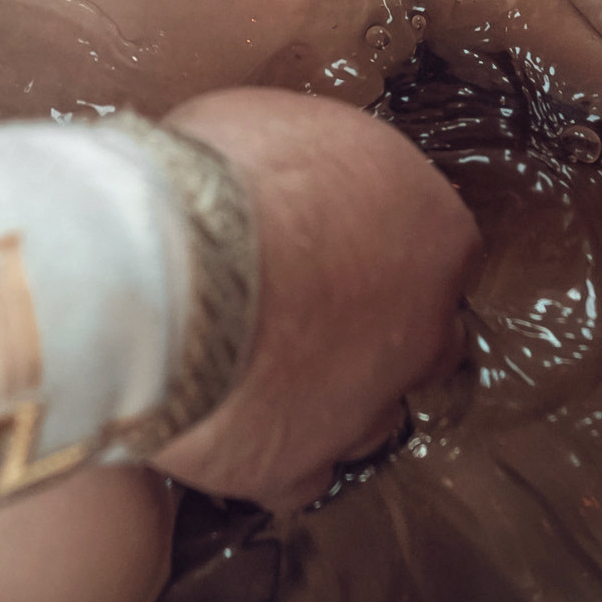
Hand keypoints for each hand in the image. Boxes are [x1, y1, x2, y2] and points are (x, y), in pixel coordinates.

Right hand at [149, 88, 478, 514]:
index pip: (442, 251)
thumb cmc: (221, 177)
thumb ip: (317, 170)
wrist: (160, 269)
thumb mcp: (284, 125)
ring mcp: (365, 406)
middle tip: (314, 311)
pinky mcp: (297, 465)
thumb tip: (294, 175)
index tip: (345, 246)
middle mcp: (422, 328)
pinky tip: (234, 425)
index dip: (391, 251)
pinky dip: (274, 455)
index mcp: (434, 233)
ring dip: (332, 398)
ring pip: (372, 417)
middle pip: (428, 342)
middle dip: (382, 331)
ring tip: (267, 373)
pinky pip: (301, 475)